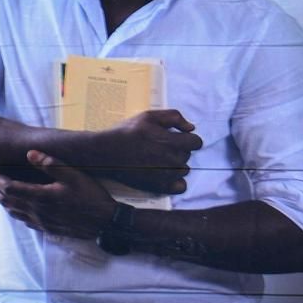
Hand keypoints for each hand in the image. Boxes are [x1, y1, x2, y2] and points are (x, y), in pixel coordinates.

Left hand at [0, 148, 120, 241]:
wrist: (106, 223)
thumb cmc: (91, 196)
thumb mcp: (74, 175)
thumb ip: (51, 164)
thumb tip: (30, 154)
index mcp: (40, 197)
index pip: (9, 188)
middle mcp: (37, 212)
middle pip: (7, 201)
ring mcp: (42, 222)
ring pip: (13, 212)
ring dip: (1, 201)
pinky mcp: (48, 229)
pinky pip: (24, 220)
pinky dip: (13, 211)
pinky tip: (14, 208)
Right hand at [72, 106, 199, 195]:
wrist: (106, 152)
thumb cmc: (127, 132)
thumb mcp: (148, 116)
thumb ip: (173, 117)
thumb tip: (191, 127)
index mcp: (171, 141)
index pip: (196, 142)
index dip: (188, 139)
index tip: (177, 138)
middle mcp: (172, 159)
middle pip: (188, 155)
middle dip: (178, 150)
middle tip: (160, 147)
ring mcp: (166, 175)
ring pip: (184, 170)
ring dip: (176, 164)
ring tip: (159, 160)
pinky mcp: (159, 186)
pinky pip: (181, 186)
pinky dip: (176, 181)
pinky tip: (164, 174)